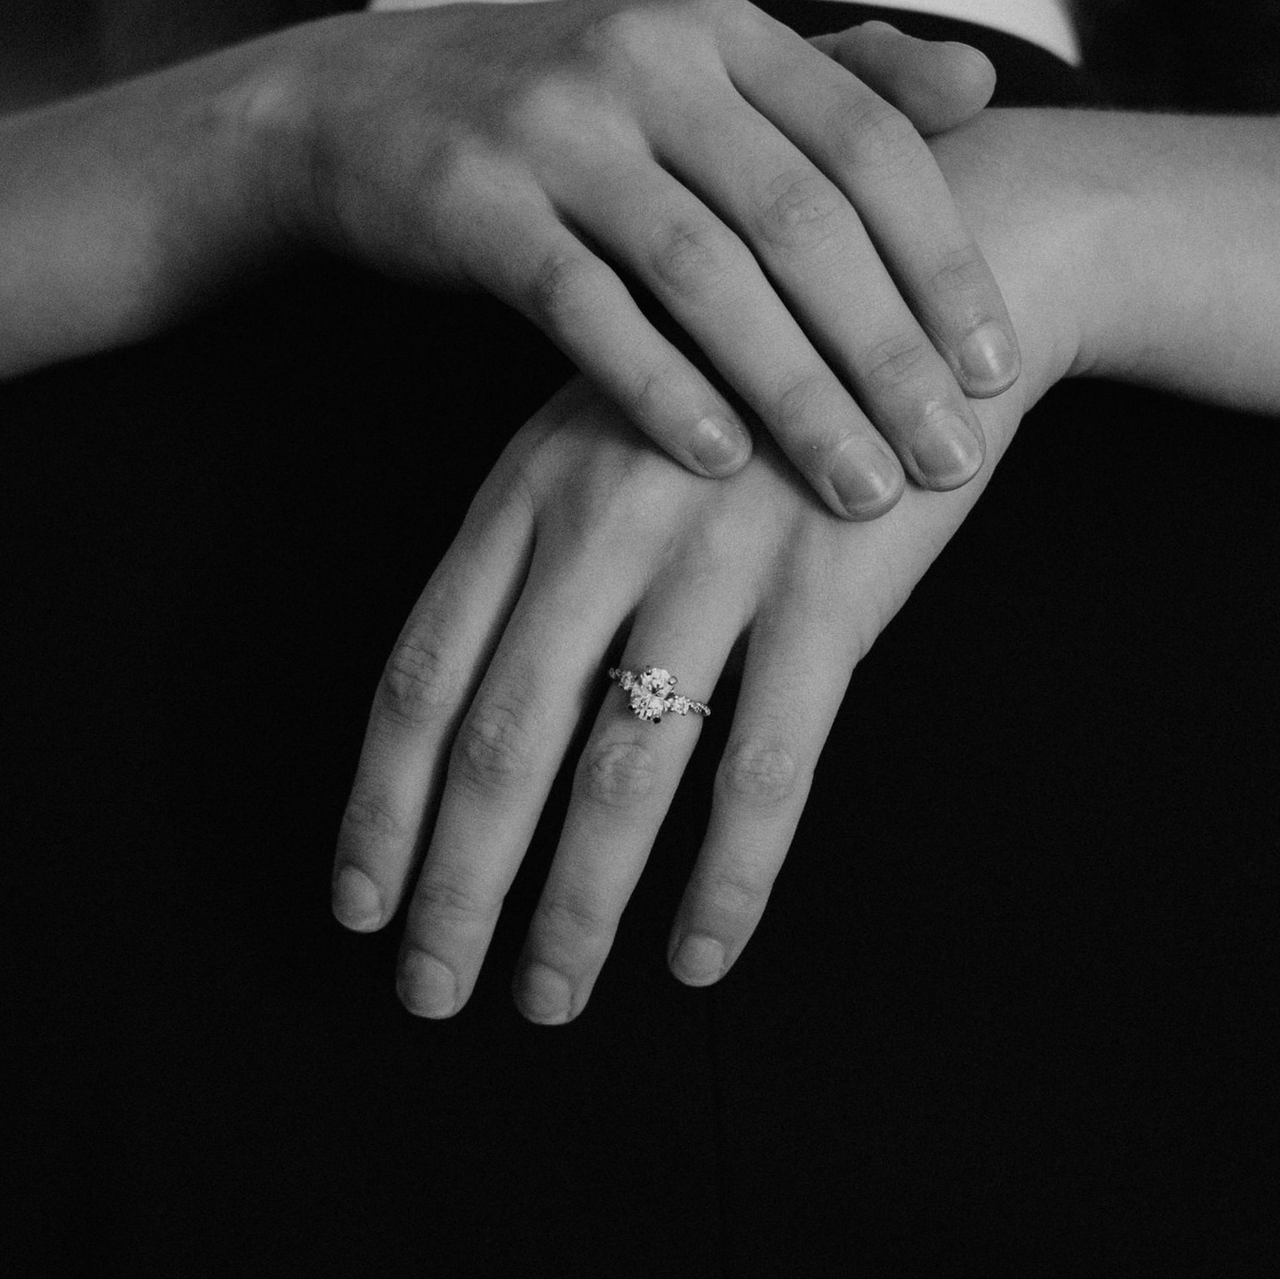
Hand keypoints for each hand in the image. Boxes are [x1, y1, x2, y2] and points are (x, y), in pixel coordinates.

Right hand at [225, 0, 1020, 516]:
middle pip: (801, 220)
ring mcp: (553, 126)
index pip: (868, 144)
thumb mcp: (693, 63)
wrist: (350, 103)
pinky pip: (585, 309)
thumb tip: (979, 81)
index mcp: (720, 26)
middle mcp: (646, 56)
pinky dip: (661, 389)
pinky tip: (723, 466)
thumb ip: (833, 75)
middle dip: (889, 351)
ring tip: (861, 489)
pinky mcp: (471, 200)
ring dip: (796, 393)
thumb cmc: (564, 105)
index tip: (1002, 371)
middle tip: (955, 456)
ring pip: (706, 274)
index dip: (944, 261)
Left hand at [330, 363, 1028, 1022]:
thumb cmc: (752, 366)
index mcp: (527, 488)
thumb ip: (535, 539)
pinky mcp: (828, 594)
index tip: (354, 905)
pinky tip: (699, 958)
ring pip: (619, 776)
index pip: (420, 673)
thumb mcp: (610, 418)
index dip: (379, 805)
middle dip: (454, 888)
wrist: (926, 277)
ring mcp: (715, 559)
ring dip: (573, 909)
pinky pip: (765, 772)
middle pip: (498, 744)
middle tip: (426, 995)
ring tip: (546, 1001)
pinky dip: (726, 881)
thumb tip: (458, 701)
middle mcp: (603, 526)